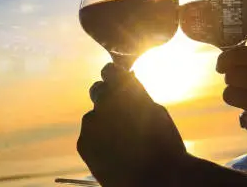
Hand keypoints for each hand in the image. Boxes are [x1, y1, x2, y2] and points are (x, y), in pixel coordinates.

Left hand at [77, 63, 186, 186]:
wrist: (156, 179)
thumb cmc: (164, 145)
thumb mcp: (157, 111)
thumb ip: (138, 95)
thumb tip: (128, 85)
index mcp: (125, 89)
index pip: (109, 71)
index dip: (114, 77)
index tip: (118, 84)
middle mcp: (104, 101)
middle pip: (98, 91)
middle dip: (107, 98)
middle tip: (120, 115)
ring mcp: (91, 122)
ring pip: (93, 116)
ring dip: (103, 122)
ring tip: (121, 141)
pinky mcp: (82, 142)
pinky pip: (88, 135)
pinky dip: (98, 140)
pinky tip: (113, 153)